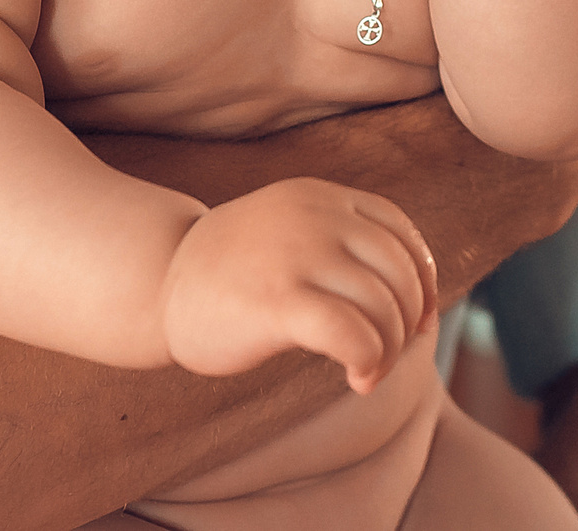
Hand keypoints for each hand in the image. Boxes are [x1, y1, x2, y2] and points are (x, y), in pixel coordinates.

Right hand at [161, 178, 437, 394]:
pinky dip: (370, 362)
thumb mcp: (291, 233)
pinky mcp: (279, 300)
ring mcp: (298, 254)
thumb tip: (416, 302)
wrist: (155, 283)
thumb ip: (340, 244)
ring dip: (390, 351)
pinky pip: (354, 334)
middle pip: (399, 272)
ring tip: (367, 373)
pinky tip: (356, 379)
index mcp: (321, 196)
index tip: (417, 320)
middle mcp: (316, 215)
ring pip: (384, 306)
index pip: (400, 232)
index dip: (422, 280)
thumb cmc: (229, 273)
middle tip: (384, 358)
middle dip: (407, 323)